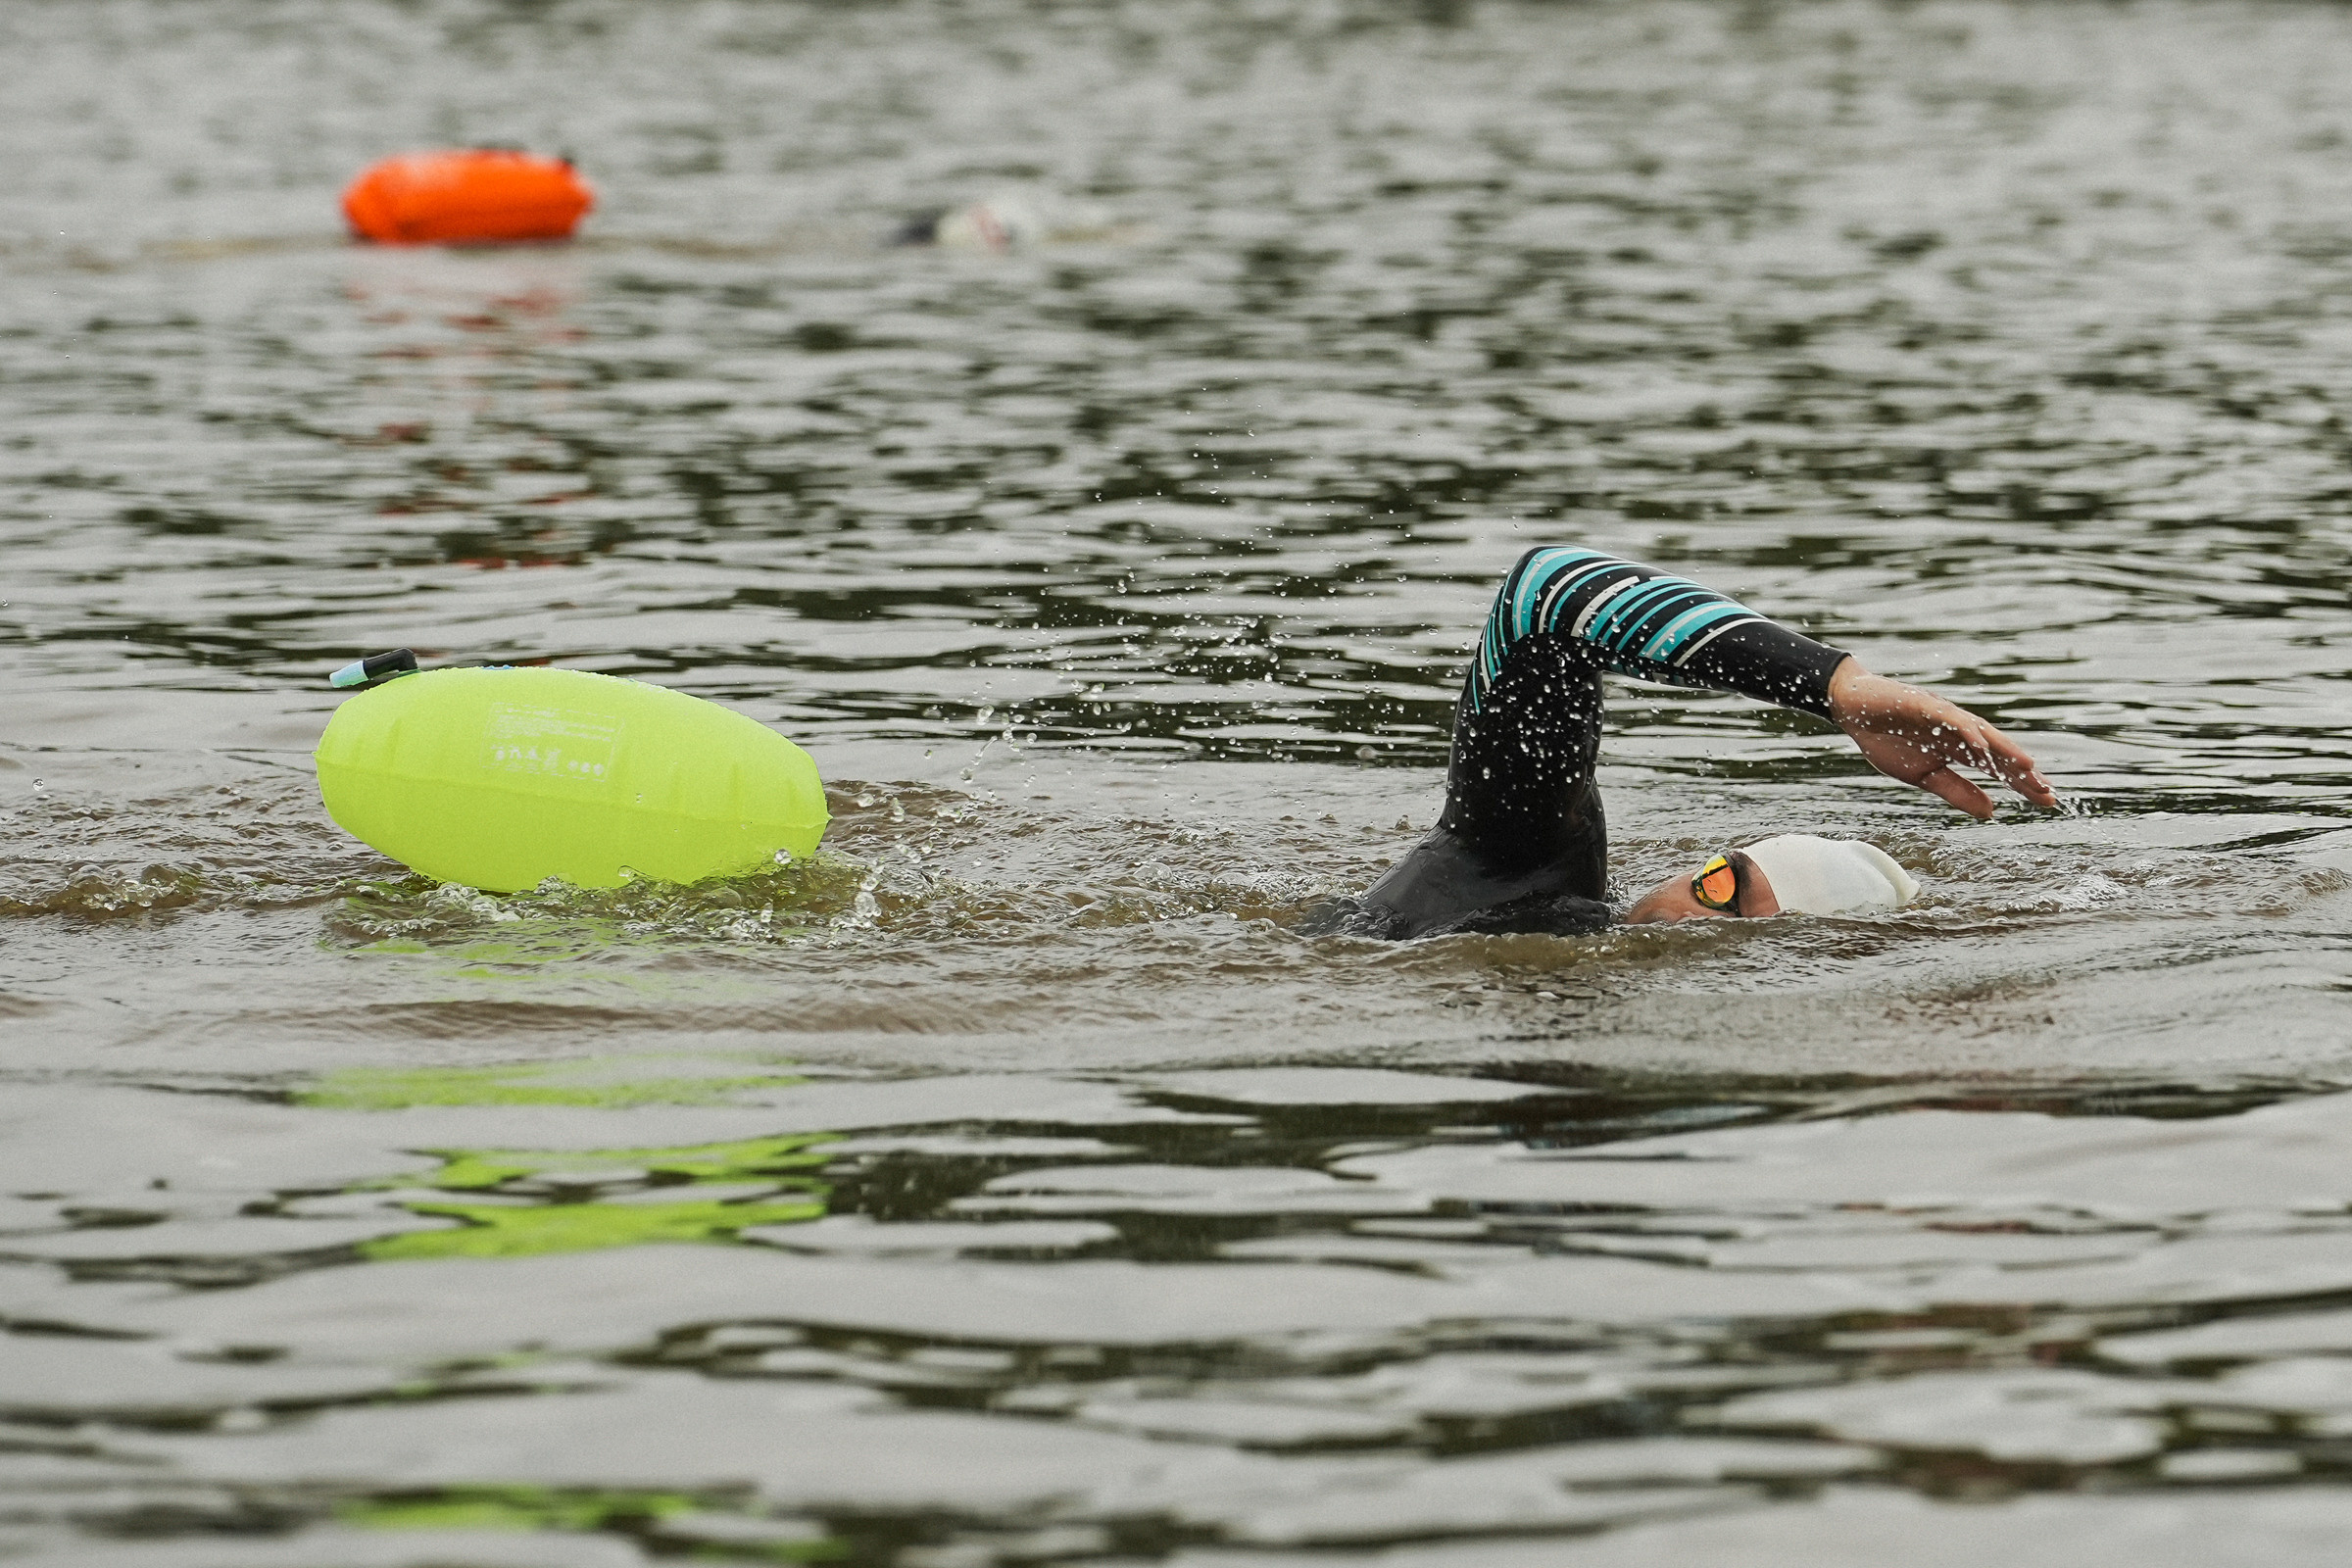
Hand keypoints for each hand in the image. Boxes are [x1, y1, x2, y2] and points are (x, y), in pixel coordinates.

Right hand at [1826, 661, 2057, 818]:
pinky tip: (1983, 749)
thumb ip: (1956, 791)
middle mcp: (1960, 732)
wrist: (1853, 709)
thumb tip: (1991, 812)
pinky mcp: (1925, 705)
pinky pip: (1951, 720)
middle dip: (2022, 772)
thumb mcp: (1924, 775)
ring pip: (1983, 734)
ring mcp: (1945, 717)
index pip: (1998, 768)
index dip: (2021, 784)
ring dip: (2004, 751)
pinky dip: (1968, 733)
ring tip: (2027, 768)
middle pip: (1998, 752)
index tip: (2047, 801)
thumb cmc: (1886, 739)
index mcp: (1959, 750)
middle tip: (2047, 792)